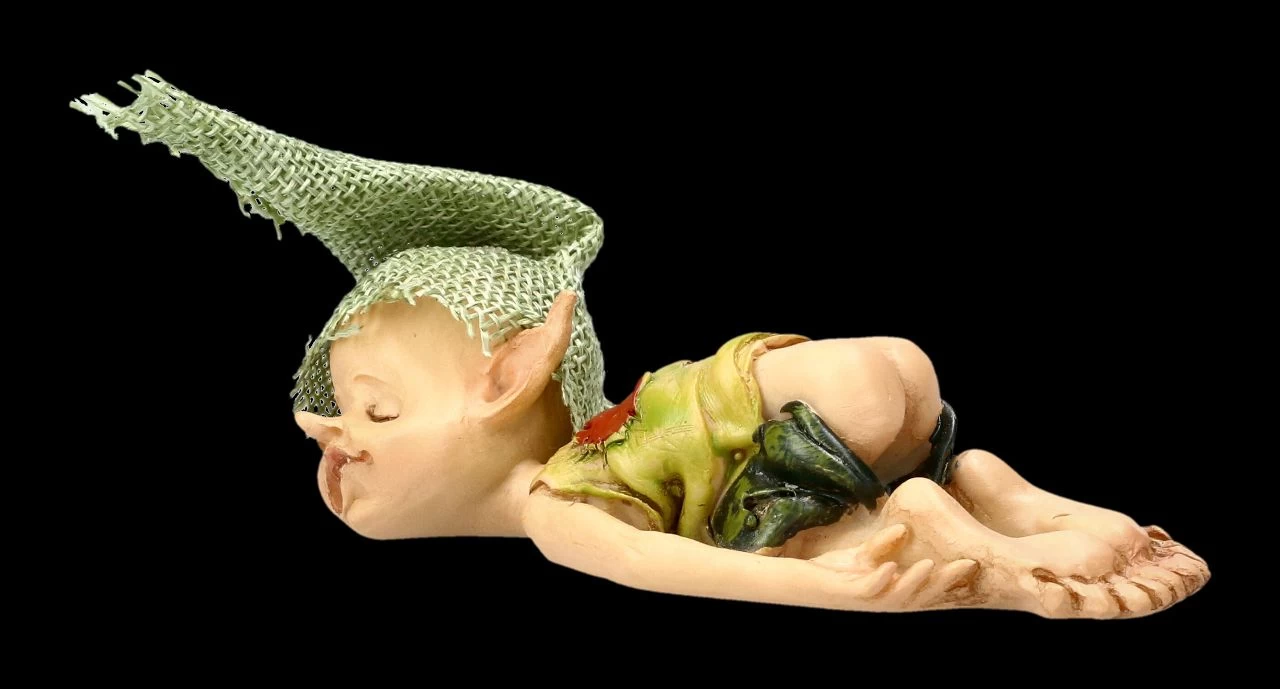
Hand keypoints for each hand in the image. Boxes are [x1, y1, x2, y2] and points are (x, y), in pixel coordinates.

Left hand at [807, 523, 978, 610]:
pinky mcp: (847, 594)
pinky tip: (890, 567)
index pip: (926, 589)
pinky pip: (867, 589)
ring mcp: (865, 601)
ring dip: (915, 580)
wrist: (795, 583)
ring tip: (933, 564)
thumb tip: (903, 529)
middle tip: (968, 565)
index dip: (950, 580)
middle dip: (944, 581)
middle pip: (919, 595)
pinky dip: (879, 579)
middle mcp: (882, 601)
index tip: (975, 563)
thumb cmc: (829, 573)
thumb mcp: (861, 556)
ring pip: (898, 596)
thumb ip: (883, 546)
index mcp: (889, 593)